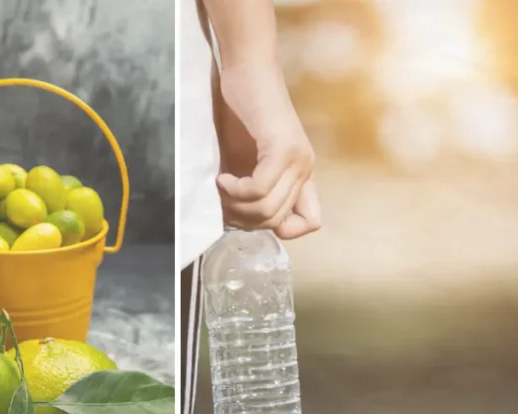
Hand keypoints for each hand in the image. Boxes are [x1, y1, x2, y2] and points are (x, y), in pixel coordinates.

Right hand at [214, 61, 320, 239]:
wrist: (246, 70)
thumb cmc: (239, 111)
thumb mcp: (244, 159)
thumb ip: (248, 187)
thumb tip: (233, 218)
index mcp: (301, 173)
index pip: (310, 222)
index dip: (277, 227)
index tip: (247, 211)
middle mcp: (305, 168)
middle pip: (276, 221)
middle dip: (243, 219)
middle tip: (222, 199)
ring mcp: (297, 159)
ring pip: (267, 210)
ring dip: (236, 206)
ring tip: (220, 187)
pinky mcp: (282, 147)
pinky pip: (258, 189)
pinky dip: (234, 190)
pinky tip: (221, 177)